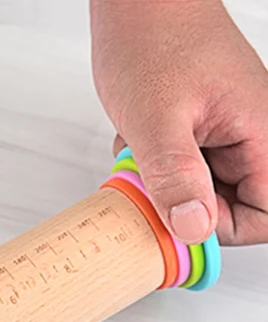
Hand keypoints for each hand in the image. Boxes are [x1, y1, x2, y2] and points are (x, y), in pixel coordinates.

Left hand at [91, 0, 267, 245]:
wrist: (137, 3)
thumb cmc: (152, 40)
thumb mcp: (155, 120)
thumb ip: (176, 177)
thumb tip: (194, 229)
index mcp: (261, 132)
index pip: (267, 214)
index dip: (222, 228)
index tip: (179, 218)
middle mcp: (252, 135)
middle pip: (233, 208)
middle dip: (183, 204)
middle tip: (151, 181)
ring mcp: (226, 134)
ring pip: (202, 193)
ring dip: (164, 186)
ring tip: (144, 153)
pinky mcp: (202, 132)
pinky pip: (184, 172)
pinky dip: (155, 168)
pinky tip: (140, 143)